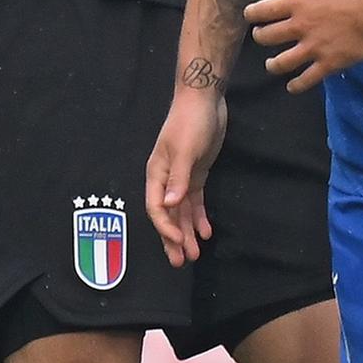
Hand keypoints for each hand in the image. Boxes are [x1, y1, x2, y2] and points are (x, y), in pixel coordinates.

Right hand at [145, 82, 230, 262]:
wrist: (204, 100)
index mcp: (157, 174)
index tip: (179, 242)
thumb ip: (178, 178)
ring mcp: (181, 178)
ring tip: (195, 255)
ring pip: (181, 212)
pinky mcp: (196, 175)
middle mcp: (166, 179)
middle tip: (181, 262)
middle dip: (174, 239)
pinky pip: (195, 202)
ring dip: (187, 233)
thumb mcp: (186, 150)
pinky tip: (206, 232)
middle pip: (168, 215)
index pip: (157, 208)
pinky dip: (199, 217)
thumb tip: (169, 205)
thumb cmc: (191, 122)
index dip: (166, 228)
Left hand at [247, 0, 362, 91]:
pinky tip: (292, 87)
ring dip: (272, 65)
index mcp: (296, 3)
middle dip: (259, 37)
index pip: (262, 10)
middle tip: (261, 37)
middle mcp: (298, 27)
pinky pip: (307, 79)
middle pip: (267, 37)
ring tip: (271, 65)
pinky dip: (296, 85)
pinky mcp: (327, 63)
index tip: (250, 16)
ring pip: (281, 62)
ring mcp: (312, 48)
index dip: (252, 14)